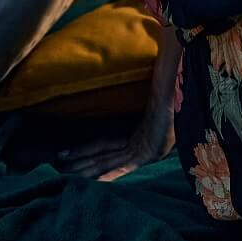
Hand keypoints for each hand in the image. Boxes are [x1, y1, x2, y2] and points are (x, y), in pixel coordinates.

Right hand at [57, 32, 178, 180]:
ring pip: (108, 162)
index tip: (62, 154)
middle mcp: (138, 145)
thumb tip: (127, 59)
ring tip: (68, 175)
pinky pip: (125, 166)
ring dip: (88, 169)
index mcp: (137, 134)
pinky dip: (110, 174)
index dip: (83, 150)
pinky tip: (96, 181)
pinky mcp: (148, 154)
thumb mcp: (147, 89)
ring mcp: (143, 151)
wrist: (184, 91)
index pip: (103, 145)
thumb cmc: (169, 89)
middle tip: (57, 169)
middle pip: (102, 156)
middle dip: (79, 163)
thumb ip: (135, 83)